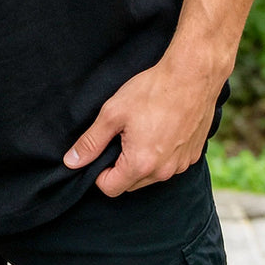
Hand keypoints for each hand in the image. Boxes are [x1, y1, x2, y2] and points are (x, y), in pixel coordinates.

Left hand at [62, 37, 230, 195]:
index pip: (110, 188)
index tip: (103, 149)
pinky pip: (169, 165)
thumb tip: (71, 162)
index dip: (99, 172)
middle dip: (120, 167)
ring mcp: (181, 165)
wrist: (193, 76)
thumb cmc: (152, 91)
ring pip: (151, 176)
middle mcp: (163, 172)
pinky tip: (160, 130)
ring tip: (142, 130)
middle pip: (130, 184)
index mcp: (140, 164)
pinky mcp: (193, 156)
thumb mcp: (112, 113)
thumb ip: (91, 142)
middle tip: (121, 136)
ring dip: (141, 162)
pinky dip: (161, 155)